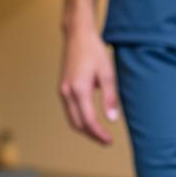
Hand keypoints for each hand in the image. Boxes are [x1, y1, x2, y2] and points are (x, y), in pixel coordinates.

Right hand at [59, 19, 118, 144]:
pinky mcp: (63, 88)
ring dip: (85, 130)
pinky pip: (70, 111)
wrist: (78, 35)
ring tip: (100, 134)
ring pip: (72, 119)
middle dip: (92, 135)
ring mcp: (63, 91)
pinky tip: (91, 122)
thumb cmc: (94, 51)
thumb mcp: (108, 74)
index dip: (99, 134)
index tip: (109, 141)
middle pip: (78, 124)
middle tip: (106, 141)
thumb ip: (110, 98)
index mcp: (79, 90)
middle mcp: (67, 92)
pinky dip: (80, 120)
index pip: (88, 121)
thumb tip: (112, 119)